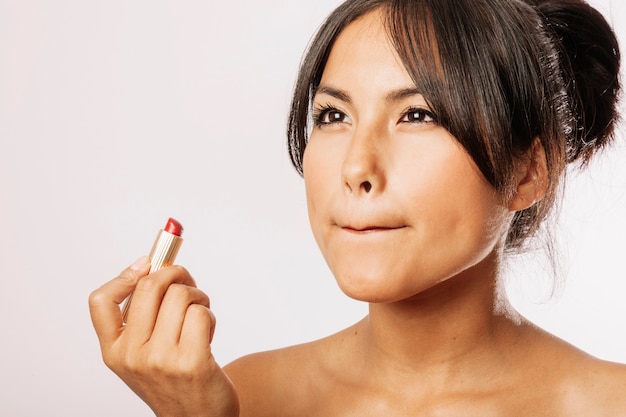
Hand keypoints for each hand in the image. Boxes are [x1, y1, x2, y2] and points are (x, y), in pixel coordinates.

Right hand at [88, 257, 238, 416]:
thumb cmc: (175, 379)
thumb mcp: (145, 353)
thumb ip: (145, 316)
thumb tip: (155, 264)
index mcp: (114, 351)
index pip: (100, 302)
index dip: (124, 276)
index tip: (147, 264)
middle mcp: (132, 356)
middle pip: (150, 286)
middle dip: (176, 273)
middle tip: (187, 282)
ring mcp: (160, 360)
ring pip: (180, 295)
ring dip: (198, 296)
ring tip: (200, 316)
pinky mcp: (190, 362)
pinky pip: (200, 312)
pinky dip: (209, 315)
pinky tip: (207, 333)